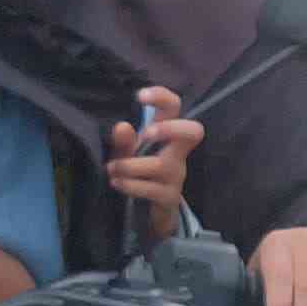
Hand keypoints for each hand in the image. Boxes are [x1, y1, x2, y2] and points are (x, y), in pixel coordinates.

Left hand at [105, 87, 199, 240]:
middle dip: (170, 129)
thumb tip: (121, 126)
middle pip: (194, 131)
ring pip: (160, 164)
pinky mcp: (170, 196)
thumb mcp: (128, 153)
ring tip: (112, 168)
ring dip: (131, 165)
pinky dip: (130, 185)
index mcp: (167, 133)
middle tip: (146, 134)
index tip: (140, 96)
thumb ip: (124, 140)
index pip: (174, 107)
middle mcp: (177, 151)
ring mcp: (177, 174)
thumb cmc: (139, 171)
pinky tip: (116, 183)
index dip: (162, 97)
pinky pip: (152, 188)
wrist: (152, 209)